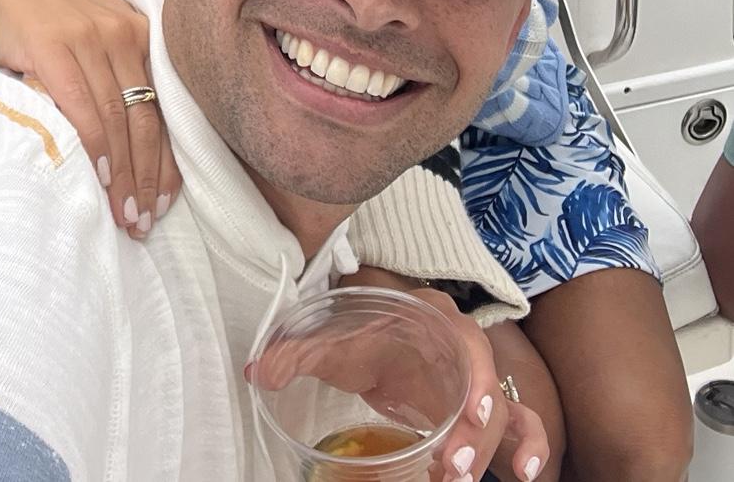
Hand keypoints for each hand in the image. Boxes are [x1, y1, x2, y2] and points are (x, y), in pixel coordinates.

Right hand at [0, 0, 180, 238]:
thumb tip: (142, 146)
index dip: (166, 161)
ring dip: (123, 173)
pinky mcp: (54, 45)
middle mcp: (122, 31)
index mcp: (138, 32)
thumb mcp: (92, 41)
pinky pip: (83, 105)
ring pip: (118, 118)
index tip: (164, 202)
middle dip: (147, 176)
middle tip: (144, 220)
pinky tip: (101, 176)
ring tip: (123, 212)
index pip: (162, 108)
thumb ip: (118, 75)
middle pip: (145, 117)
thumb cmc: (45, 26)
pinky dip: (95, 145)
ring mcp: (89, 36)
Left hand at [253, 285, 549, 481]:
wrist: (372, 338)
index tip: (470, 413)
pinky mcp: (479, 411)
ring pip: (510, 413)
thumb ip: (295, 353)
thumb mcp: (328, 342)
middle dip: (476, 433)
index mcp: (434, 319)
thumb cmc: (356, 335)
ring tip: (462, 479)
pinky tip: (522, 477)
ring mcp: (476, 381)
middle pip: (489, 389)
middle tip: (450, 467)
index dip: (476, 377)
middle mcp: (465, 348)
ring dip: (495, 449)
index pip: (469, 341)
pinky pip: (521, 428)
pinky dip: (528, 451)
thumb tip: (256, 371)